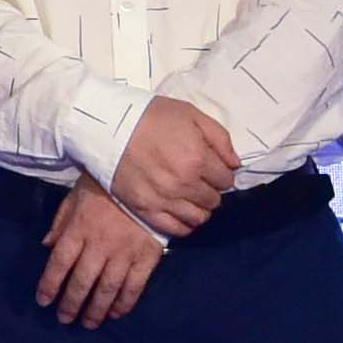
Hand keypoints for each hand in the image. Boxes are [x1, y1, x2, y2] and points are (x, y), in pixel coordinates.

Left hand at [32, 177, 170, 327]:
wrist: (148, 179)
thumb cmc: (106, 185)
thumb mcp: (76, 196)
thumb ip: (60, 222)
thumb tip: (46, 246)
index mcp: (79, 228)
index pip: (59, 263)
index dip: (49, 284)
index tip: (43, 301)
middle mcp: (100, 245)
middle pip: (81, 281)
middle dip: (71, 304)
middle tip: (65, 320)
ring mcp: (125, 253)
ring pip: (107, 289)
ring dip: (96, 310)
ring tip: (88, 323)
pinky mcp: (146, 257)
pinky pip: (134, 287)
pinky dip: (124, 303)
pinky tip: (115, 314)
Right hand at [105, 97, 240, 239]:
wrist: (107, 125)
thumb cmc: (150, 116)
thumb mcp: (190, 114)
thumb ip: (220, 138)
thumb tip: (235, 164)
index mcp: (198, 159)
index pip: (226, 180)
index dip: (221, 173)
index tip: (211, 168)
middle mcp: (184, 184)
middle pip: (213, 200)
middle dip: (210, 190)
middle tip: (198, 180)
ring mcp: (164, 199)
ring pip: (198, 217)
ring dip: (199, 208)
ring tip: (189, 196)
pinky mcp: (145, 209)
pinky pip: (175, 229)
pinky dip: (183, 224)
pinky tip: (180, 213)